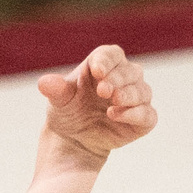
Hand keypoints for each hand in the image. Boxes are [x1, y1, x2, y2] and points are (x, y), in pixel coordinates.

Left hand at [37, 45, 155, 158]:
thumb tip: (44, 83)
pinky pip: (148, 115)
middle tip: (103, 91)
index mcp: (103, 66)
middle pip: (131, 71)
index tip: (97, 71)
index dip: (107, 60)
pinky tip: (116, 115)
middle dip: (118, 79)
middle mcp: (123, 79)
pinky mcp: (142, 120)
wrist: (74, 137)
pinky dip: (136, 114)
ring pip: (143, 91)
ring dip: (129, 95)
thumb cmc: (69, 109)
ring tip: (112, 103)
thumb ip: (55, 89)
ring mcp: (135, 99)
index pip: (112, 54)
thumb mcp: (59, 99)